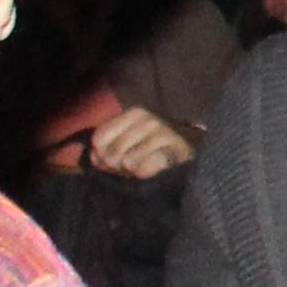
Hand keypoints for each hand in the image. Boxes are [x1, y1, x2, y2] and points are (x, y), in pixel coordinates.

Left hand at [79, 105, 193, 179]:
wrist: (194, 152)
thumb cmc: (153, 149)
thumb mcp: (126, 142)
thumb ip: (104, 146)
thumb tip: (91, 154)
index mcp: (135, 113)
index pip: (98, 139)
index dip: (100, 155)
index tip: (114, 159)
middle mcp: (149, 119)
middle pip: (112, 153)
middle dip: (117, 166)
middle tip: (131, 166)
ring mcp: (164, 133)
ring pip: (128, 162)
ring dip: (133, 171)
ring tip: (143, 167)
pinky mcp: (176, 151)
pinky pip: (145, 169)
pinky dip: (145, 174)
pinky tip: (155, 171)